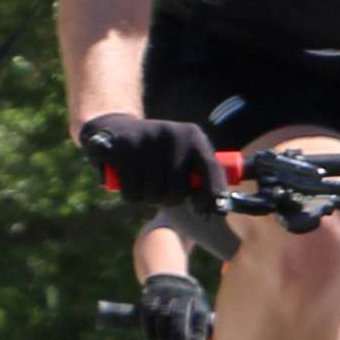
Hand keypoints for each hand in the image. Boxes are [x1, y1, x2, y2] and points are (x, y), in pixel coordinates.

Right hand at [76, 111, 222, 207]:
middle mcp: (174, 136)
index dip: (212, 195)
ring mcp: (148, 141)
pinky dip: (131, 195)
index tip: (204, 211)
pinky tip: (129, 181)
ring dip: (148, 198)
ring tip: (145, 184)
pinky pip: (132, 193)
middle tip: (162, 191)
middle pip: (178, 192)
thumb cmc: (159, 151)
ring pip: (154, 195)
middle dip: (169, 200)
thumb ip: (201, 174)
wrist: (118, 128)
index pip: (212, 169)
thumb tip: (221, 208)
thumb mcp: (183, 152)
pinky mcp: (124, 149)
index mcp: (194, 137)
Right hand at [136, 268, 215, 339]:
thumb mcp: (200, 307)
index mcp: (197, 298)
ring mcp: (163, 295)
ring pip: (162, 317)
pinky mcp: (148, 297)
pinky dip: (149, 330)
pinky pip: (147, 316)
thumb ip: (205, 327)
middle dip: (179, 337)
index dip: (197, 335)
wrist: (168, 277)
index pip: (200, 318)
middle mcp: (180, 294)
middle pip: (179, 317)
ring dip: (163, 335)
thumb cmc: (189, 302)